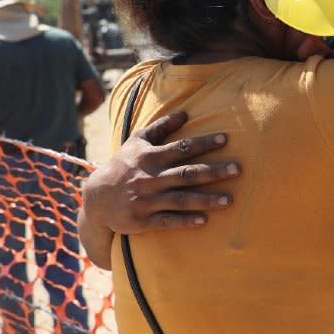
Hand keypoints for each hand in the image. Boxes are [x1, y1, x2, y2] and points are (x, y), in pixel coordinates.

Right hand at [83, 111, 238, 233]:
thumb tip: (185, 113)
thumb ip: (160, 127)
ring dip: (206, 199)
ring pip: (180, 199)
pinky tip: (204, 220)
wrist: (96, 198)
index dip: (204, 143)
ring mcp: (146, 200)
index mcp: (150, 157)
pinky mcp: (142, 220)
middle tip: (237, 169)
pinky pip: (167, 220)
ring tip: (230, 200)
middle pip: (186, 174)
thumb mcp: (137, 142)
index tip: (226, 139)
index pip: (182, 148)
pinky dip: (185, 221)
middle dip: (213, 171)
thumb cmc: (123, 165)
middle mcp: (150, 178)